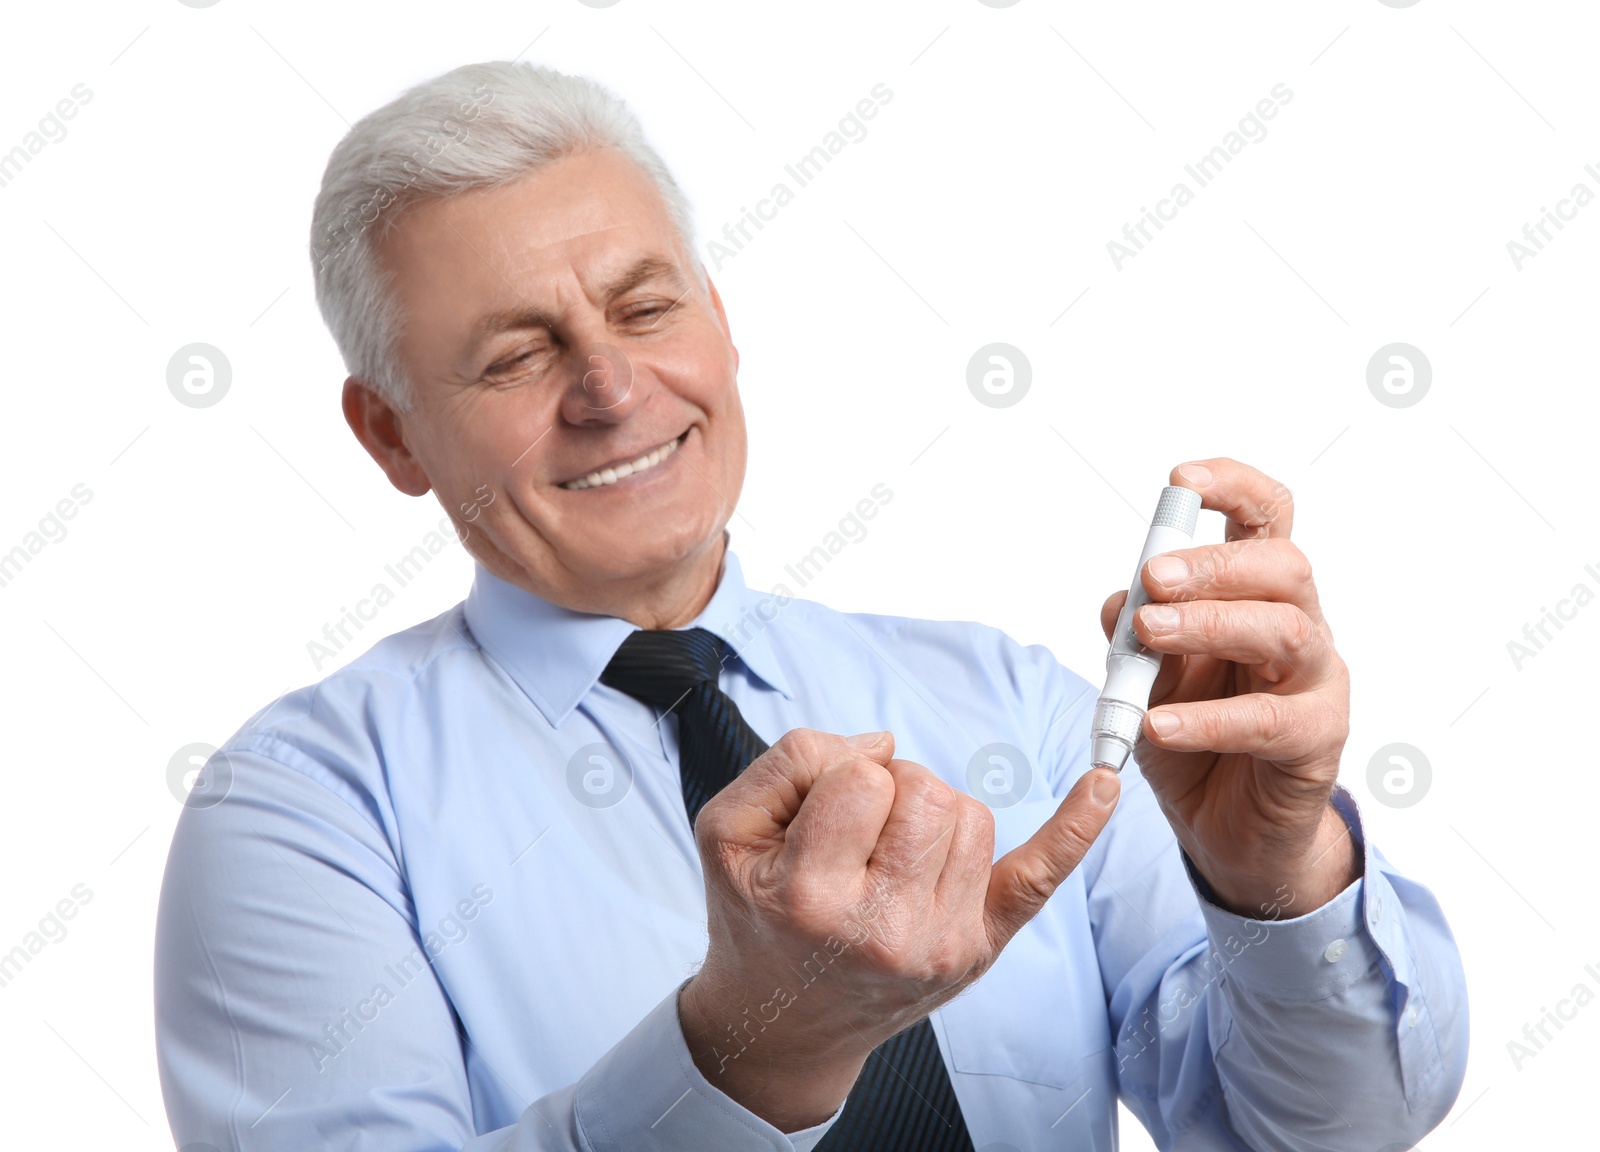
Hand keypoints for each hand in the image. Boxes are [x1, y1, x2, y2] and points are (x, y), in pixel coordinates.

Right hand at [679, 727, 1119, 1131]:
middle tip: (857, 831)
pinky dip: (1074, 828)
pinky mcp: (979, 948)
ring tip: (890, 850)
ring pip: (970, 815)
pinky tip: (1102, 785)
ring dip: (931, 813)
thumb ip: (792, 760)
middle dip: (891, 789)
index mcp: (813, 896)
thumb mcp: (728, 829)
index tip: (820, 811)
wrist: (781, 1021)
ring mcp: (941, 944)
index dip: (842, 775)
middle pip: (927, 792)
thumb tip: (884, 744)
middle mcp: (884, 928)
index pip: (862, 779)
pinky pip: (1040, 876)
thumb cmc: (755, 914)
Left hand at [1098, 458, 1358, 918]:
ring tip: (1149, 636)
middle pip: (1284, 566)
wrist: (1225, 830)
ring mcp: (1317, 682)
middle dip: (1214, 564)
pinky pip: (1269, 721)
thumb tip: (1122, 598)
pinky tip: (1157, 724)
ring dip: (1213, 624)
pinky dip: (1206, 719)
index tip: (1182, 479)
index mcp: (1259, 596)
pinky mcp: (1317, 741)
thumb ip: (1133, 634)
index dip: (1233, 488)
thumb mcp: (1146, 677)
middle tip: (1152, 578)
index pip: (1267, 519)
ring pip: (1288, 631)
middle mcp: (1300, 627)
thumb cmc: (1191, 736)